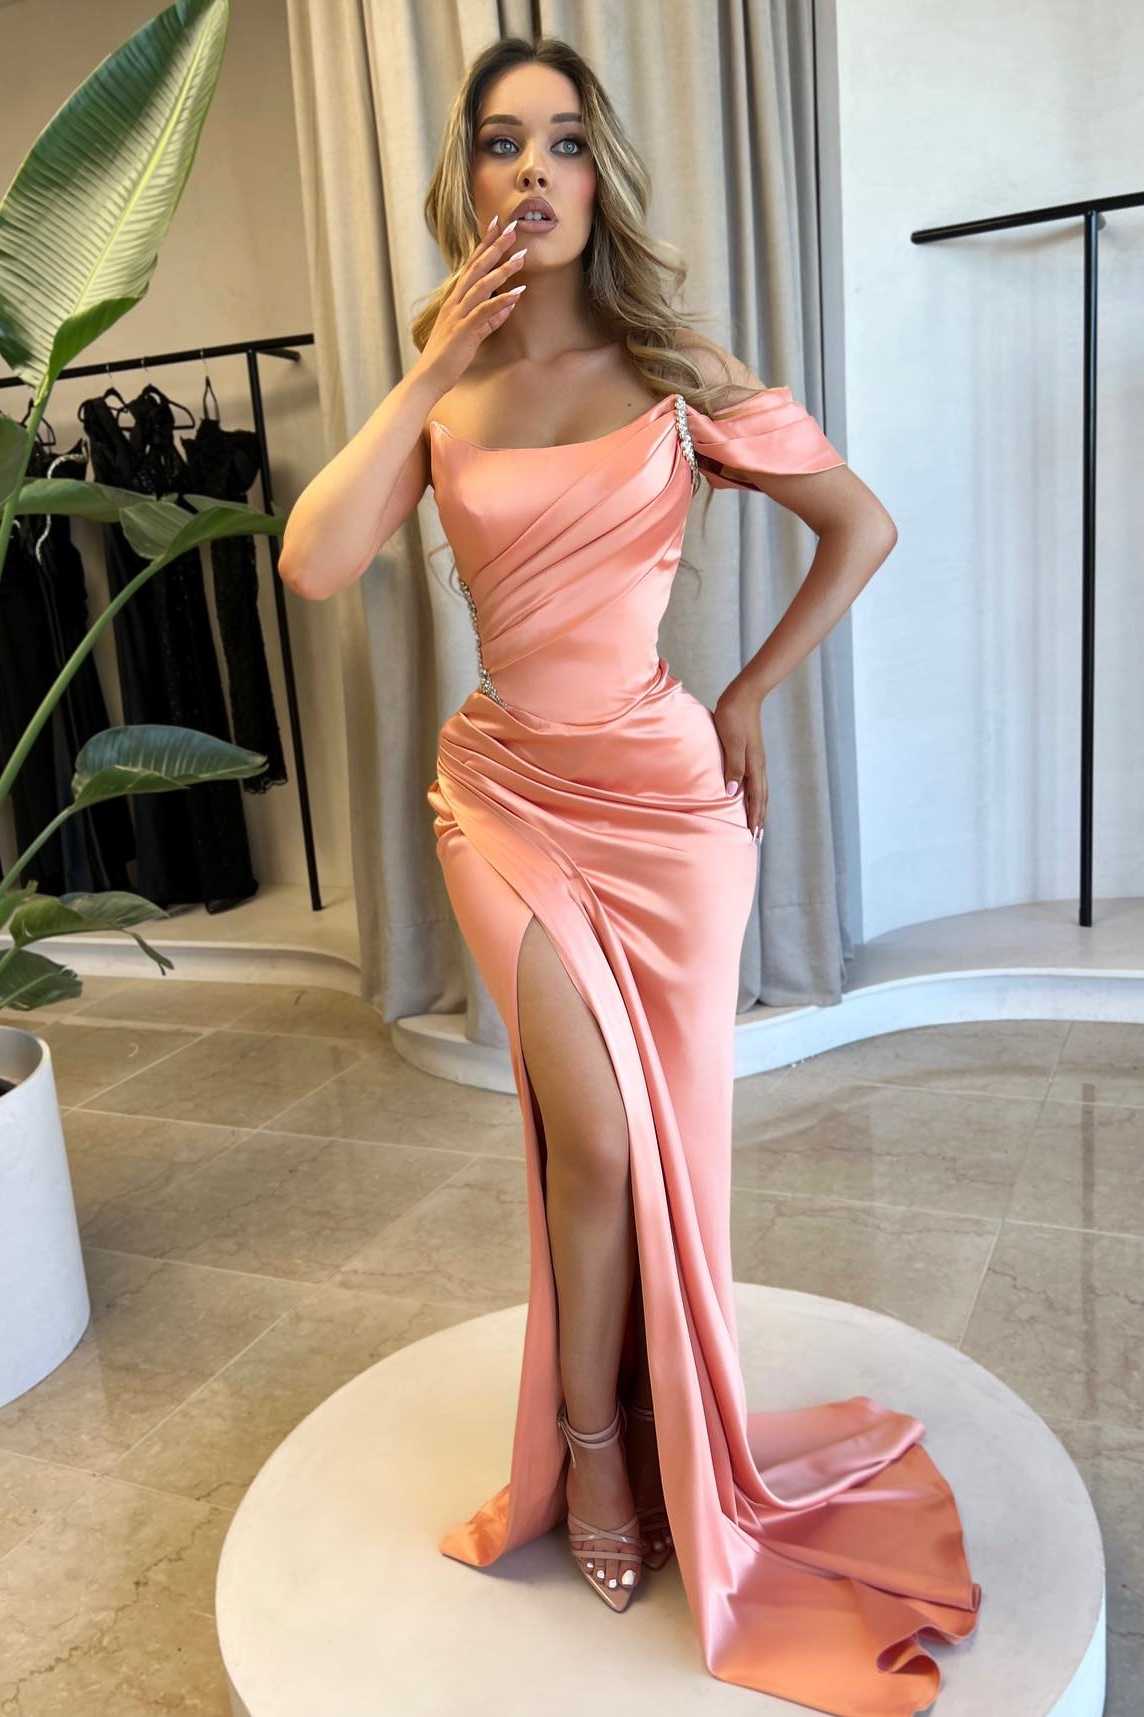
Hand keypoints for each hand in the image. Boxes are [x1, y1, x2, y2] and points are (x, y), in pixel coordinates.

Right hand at [415, 216, 527, 395]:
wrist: (428, 378)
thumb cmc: (447, 357)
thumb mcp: (470, 334)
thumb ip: (489, 319)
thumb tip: (507, 306)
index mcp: (454, 300)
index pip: (471, 265)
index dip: (484, 244)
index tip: (496, 224)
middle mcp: (455, 302)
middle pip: (476, 267)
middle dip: (495, 246)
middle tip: (512, 228)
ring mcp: (458, 315)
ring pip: (482, 285)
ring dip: (502, 270)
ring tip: (521, 256)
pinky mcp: (464, 331)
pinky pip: (484, 312)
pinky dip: (501, 301)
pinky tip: (517, 293)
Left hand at [712, 682, 766, 837]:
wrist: (743, 695)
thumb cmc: (733, 716)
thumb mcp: (731, 742)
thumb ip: (733, 767)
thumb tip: (732, 794)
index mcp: (753, 766)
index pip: (756, 799)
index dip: (754, 818)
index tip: (754, 837)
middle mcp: (758, 766)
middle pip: (761, 798)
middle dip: (759, 819)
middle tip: (757, 838)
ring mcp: (756, 760)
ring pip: (760, 791)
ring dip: (759, 808)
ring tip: (756, 822)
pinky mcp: (751, 753)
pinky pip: (755, 781)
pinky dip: (754, 794)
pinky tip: (748, 795)